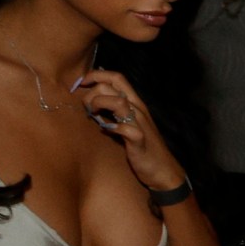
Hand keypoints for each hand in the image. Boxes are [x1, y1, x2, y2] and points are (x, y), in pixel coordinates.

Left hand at [70, 68, 184, 193]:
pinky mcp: (139, 140)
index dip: (95, 75)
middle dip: (91, 93)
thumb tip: (92, 101)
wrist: (162, 170)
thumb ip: (114, 112)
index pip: (116, 77)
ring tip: (93, 116)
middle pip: (111, 85)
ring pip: (118, 101)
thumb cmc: (142, 147)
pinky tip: (106, 132)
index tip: (82, 85)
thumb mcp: (128, 124)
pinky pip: (125, 129)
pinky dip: (112, 129)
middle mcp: (138, 109)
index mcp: (135, 103)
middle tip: (87, 109)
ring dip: (99, 105)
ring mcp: (140, 124)